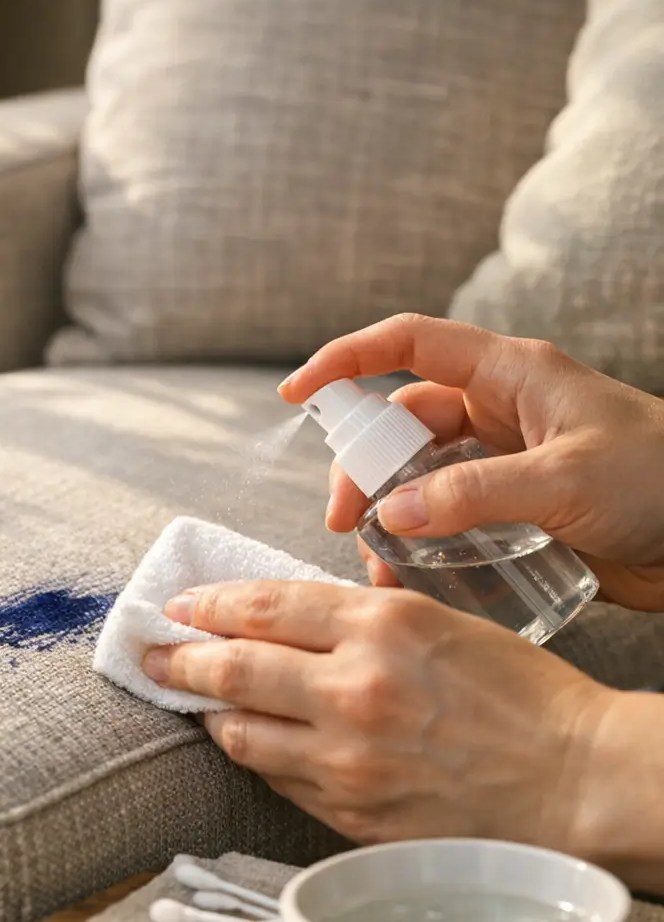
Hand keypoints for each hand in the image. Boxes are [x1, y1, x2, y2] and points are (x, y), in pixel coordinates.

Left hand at [143, 580, 663, 890]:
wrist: (574, 781)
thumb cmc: (519, 694)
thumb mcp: (440, 621)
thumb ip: (360, 615)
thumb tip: (286, 613)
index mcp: (381, 625)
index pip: (265, 605)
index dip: (210, 604)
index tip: (180, 605)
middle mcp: (354, 688)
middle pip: (233, 667)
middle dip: (179, 658)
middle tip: (152, 652)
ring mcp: (347, 758)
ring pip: (241, 732)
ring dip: (207, 711)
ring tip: (193, 699)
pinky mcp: (350, 811)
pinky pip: (277, 780)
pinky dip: (253, 755)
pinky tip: (248, 741)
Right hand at [279, 313, 663, 611]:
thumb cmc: (663, 480)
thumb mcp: (565, 477)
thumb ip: (472, 494)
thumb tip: (389, 517)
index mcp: (507, 375)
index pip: (408, 344)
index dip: (345, 359)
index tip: (295, 392)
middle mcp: (496, 412)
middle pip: (400, 425)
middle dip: (363, 468)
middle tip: (345, 520)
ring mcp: (501, 463)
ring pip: (417, 478)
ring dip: (388, 515)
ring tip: (379, 562)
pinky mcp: (511, 510)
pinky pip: (445, 518)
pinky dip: (420, 544)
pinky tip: (412, 576)